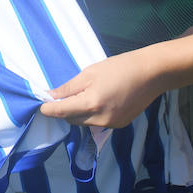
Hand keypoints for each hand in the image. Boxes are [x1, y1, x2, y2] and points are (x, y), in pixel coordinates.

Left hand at [38, 46, 164, 127]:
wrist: (151, 74)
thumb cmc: (120, 67)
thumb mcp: (90, 73)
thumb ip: (69, 87)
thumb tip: (51, 95)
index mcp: (91, 104)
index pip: (62, 112)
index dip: (48, 109)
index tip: (40, 106)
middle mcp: (100, 120)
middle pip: (72, 119)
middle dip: (64, 110)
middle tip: (64, 96)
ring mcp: (111, 125)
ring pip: (85, 122)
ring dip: (78, 113)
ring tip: (85, 95)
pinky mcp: (120, 125)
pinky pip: (98, 123)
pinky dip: (93, 115)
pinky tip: (100, 100)